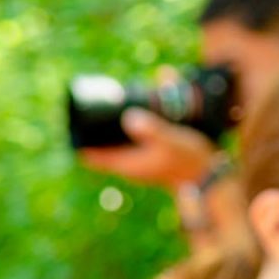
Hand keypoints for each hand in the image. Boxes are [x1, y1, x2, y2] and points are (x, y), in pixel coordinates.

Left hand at [76, 107, 218, 188]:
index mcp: (126, 163)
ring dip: (112, 125)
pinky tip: (140, 105)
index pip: (91, 155)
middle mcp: (128, 163)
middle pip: (101, 146)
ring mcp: (138, 159)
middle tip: (87, 107)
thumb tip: (128, 118)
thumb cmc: (187, 159)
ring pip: (117, 141)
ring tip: (110, 103)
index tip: (70, 124)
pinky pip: (133, 137)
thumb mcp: (169, 140)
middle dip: (94, 129)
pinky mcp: (149, 154)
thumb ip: (150, 129)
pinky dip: (132, 123)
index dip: (79, 142)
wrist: (207, 175)